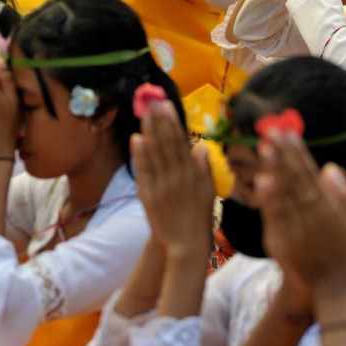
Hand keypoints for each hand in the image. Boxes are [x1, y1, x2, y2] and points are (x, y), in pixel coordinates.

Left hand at [130, 99, 212, 257]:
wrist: (185, 244)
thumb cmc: (199, 217)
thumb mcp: (208, 191)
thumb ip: (203, 168)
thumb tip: (201, 147)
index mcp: (192, 173)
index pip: (180, 142)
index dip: (173, 123)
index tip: (167, 105)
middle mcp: (176, 176)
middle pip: (166, 143)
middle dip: (159, 120)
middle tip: (153, 101)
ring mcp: (161, 185)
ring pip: (154, 153)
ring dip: (149, 131)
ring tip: (144, 113)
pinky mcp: (148, 194)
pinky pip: (143, 171)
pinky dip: (140, 155)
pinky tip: (137, 139)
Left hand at [256, 132, 345, 293]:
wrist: (334, 288)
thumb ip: (343, 194)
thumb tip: (330, 167)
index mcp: (328, 203)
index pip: (310, 171)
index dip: (298, 151)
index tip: (288, 132)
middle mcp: (312, 210)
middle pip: (294, 176)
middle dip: (282, 152)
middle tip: (271, 130)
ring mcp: (297, 224)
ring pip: (284, 192)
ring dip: (274, 169)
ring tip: (264, 148)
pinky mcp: (283, 239)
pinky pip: (275, 216)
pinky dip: (269, 199)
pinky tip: (262, 182)